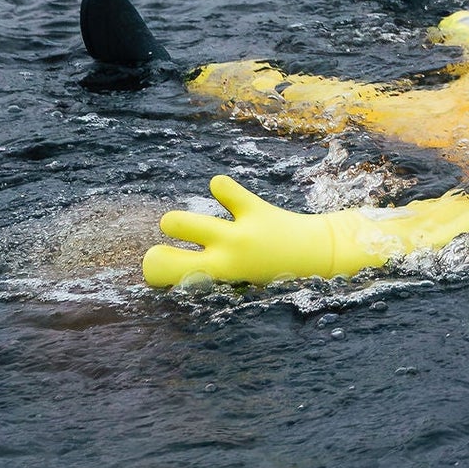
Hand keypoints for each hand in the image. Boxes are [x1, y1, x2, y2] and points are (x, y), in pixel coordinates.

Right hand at [144, 175, 336, 287]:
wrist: (315, 256)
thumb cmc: (267, 269)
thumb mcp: (234, 279)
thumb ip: (204, 270)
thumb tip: (163, 259)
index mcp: (216, 278)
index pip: (165, 279)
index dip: (154, 270)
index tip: (158, 266)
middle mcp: (224, 259)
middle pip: (164, 259)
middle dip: (156, 254)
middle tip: (163, 249)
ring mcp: (240, 234)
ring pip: (190, 223)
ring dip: (178, 222)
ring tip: (176, 223)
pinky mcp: (257, 210)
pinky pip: (230, 193)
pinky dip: (222, 188)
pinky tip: (218, 188)